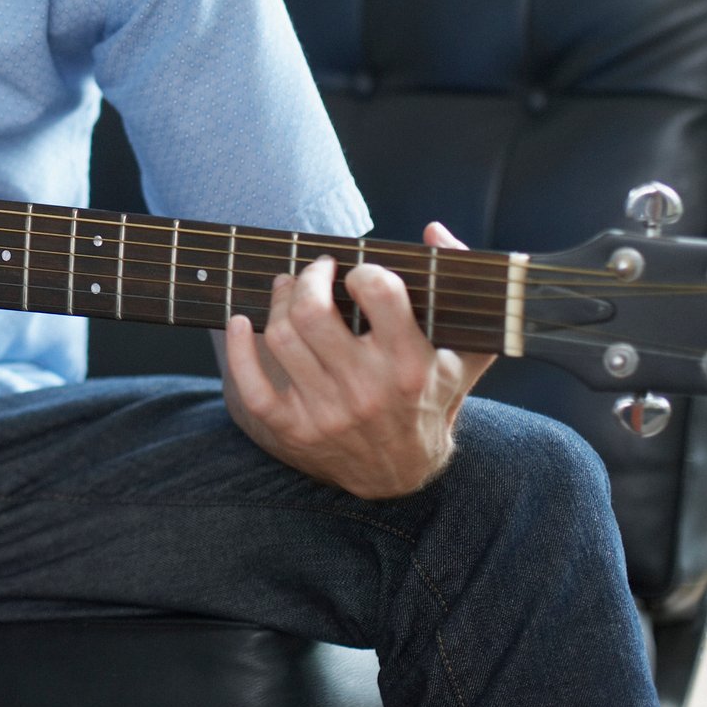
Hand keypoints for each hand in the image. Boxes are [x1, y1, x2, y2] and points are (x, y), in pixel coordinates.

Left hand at [221, 222, 494, 498]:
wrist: (404, 476)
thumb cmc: (433, 398)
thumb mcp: (467, 350)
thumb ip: (457, 286)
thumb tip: (433, 230)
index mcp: (410, 365)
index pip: (379, 292)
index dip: (364, 271)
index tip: (359, 273)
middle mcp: (367, 389)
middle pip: (313, 311)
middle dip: (309, 276)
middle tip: (314, 270)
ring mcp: (327, 413)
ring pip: (281, 336)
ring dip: (278, 301)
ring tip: (289, 289)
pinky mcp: (295, 430)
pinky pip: (252, 386)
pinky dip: (239, 348)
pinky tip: (242, 322)